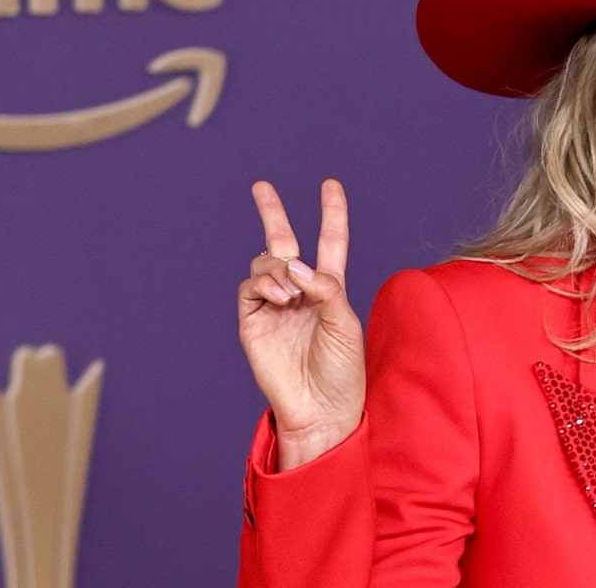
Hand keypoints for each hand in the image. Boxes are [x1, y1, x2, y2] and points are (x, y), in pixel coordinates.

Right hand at [237, 178, 364, 469]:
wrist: (321, 410)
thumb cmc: (342, 372)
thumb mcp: (345, 324)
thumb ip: (325, 289)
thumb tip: (296, 265)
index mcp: (329, 290)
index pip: (330, 243)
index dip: (331, 214)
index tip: (330, 186)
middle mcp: (300, 293)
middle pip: (284, 244)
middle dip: (272, 213)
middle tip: (261, 186)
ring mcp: (274, 307)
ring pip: (266, 265)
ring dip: (278, 269)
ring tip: (289, 293)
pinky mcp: (253, 323)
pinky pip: (250, 289)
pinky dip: (264, 284)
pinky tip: (280, 297)